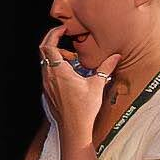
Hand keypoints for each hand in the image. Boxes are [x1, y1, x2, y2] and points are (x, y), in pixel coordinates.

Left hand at [37, 21, 106, 138]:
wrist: (73, 129)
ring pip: (45, 63)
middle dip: (52, 41)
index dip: (53, 34)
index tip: (63, 29)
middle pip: (43, 52)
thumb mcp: (97, 85)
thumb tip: (116, 56)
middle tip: (64, 38)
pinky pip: (47, 73)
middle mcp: (49, 77)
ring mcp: (46, 85)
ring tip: (71, 59)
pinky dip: (55, 67)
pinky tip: (69, 73)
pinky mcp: (48, 92)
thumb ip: (106, 68)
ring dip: (55, 56)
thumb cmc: (84, 109)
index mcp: (58, 72)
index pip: (48, 46)